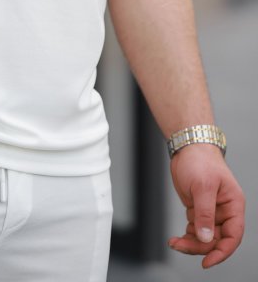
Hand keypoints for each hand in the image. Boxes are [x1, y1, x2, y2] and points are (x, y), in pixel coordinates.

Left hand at [168, 143, 244, 268]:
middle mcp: (224, 211)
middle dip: (199, 246)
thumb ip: (204, 213)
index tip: (207, 261)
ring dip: (191, 243)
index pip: (233, 236)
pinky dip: (187, 236)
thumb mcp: (203, 186)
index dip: (222, 251)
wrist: (187, 147)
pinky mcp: (198, 210)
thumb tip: (205, 238)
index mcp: (233, 205)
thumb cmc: (200, 161)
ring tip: (175, 242)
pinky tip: (177, 237)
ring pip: (204, 237)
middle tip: (180, 246)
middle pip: (216, 239)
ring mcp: (211, 212)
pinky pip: (196, 230)